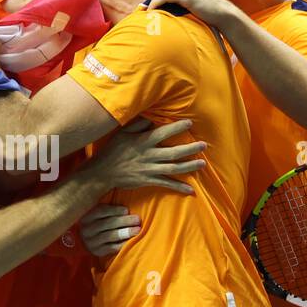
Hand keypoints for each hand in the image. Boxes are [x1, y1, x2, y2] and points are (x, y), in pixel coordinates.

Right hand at [79, 204, 141, 256]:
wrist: (89, 242)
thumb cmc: (100, 223)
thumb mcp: (99, 215)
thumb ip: (109, 209)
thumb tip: (125, 203)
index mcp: (86, 217)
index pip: (100, 211)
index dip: (114, 210)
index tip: (126, 210)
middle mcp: (86, 230)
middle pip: (106, 223)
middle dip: (123, 221)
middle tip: (137, 219)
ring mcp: (91, 242)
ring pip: (109, 236)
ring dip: (125, 232)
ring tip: (137, 230)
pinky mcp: (98, 252)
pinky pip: (112, 247)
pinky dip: (123, 243)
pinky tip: (132, 241)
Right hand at [89, 118, 204, 194]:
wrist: (102, 173)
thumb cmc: (112, 150)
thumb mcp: (122, 133)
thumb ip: (137, 125)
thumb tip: (151, 117)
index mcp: (143, 142)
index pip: (162, 133)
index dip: (176, 128)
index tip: (189, 123)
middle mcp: (148, 156)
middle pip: (173, 153)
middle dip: (189, 149)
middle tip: (204, 145)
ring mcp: (149, 170)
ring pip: (173, 168)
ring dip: (189, 166)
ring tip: (202, 164)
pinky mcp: (148, 181)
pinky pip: (166, 184)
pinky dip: (179, 187)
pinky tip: (191, 190)